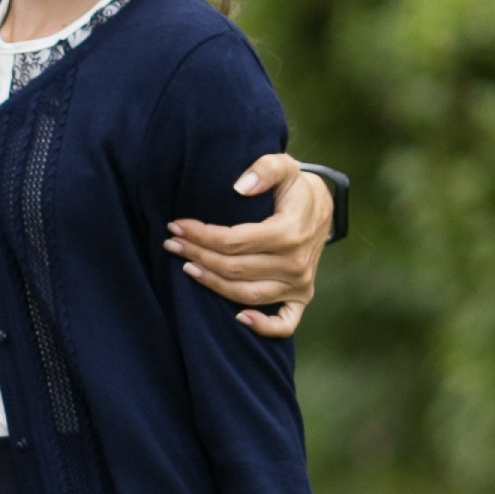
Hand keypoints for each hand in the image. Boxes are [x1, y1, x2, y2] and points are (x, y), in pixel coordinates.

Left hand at [167, 150, 333, 338]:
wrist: (322, 208)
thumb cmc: (295, 187)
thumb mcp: (285, 166)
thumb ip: (265, 168)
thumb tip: (240, 187)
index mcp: (289, 232)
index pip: (234, 241)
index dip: (201, 235)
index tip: (176, 226)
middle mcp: (295, 263)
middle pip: (234, 268)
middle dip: (198, 256)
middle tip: (172, 244)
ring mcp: (300, 284)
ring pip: (246, 294)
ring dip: (212, 284)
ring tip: (187, 268)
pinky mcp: (301, 298)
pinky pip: (284, 323)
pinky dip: (262, 327)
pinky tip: (237, 319)